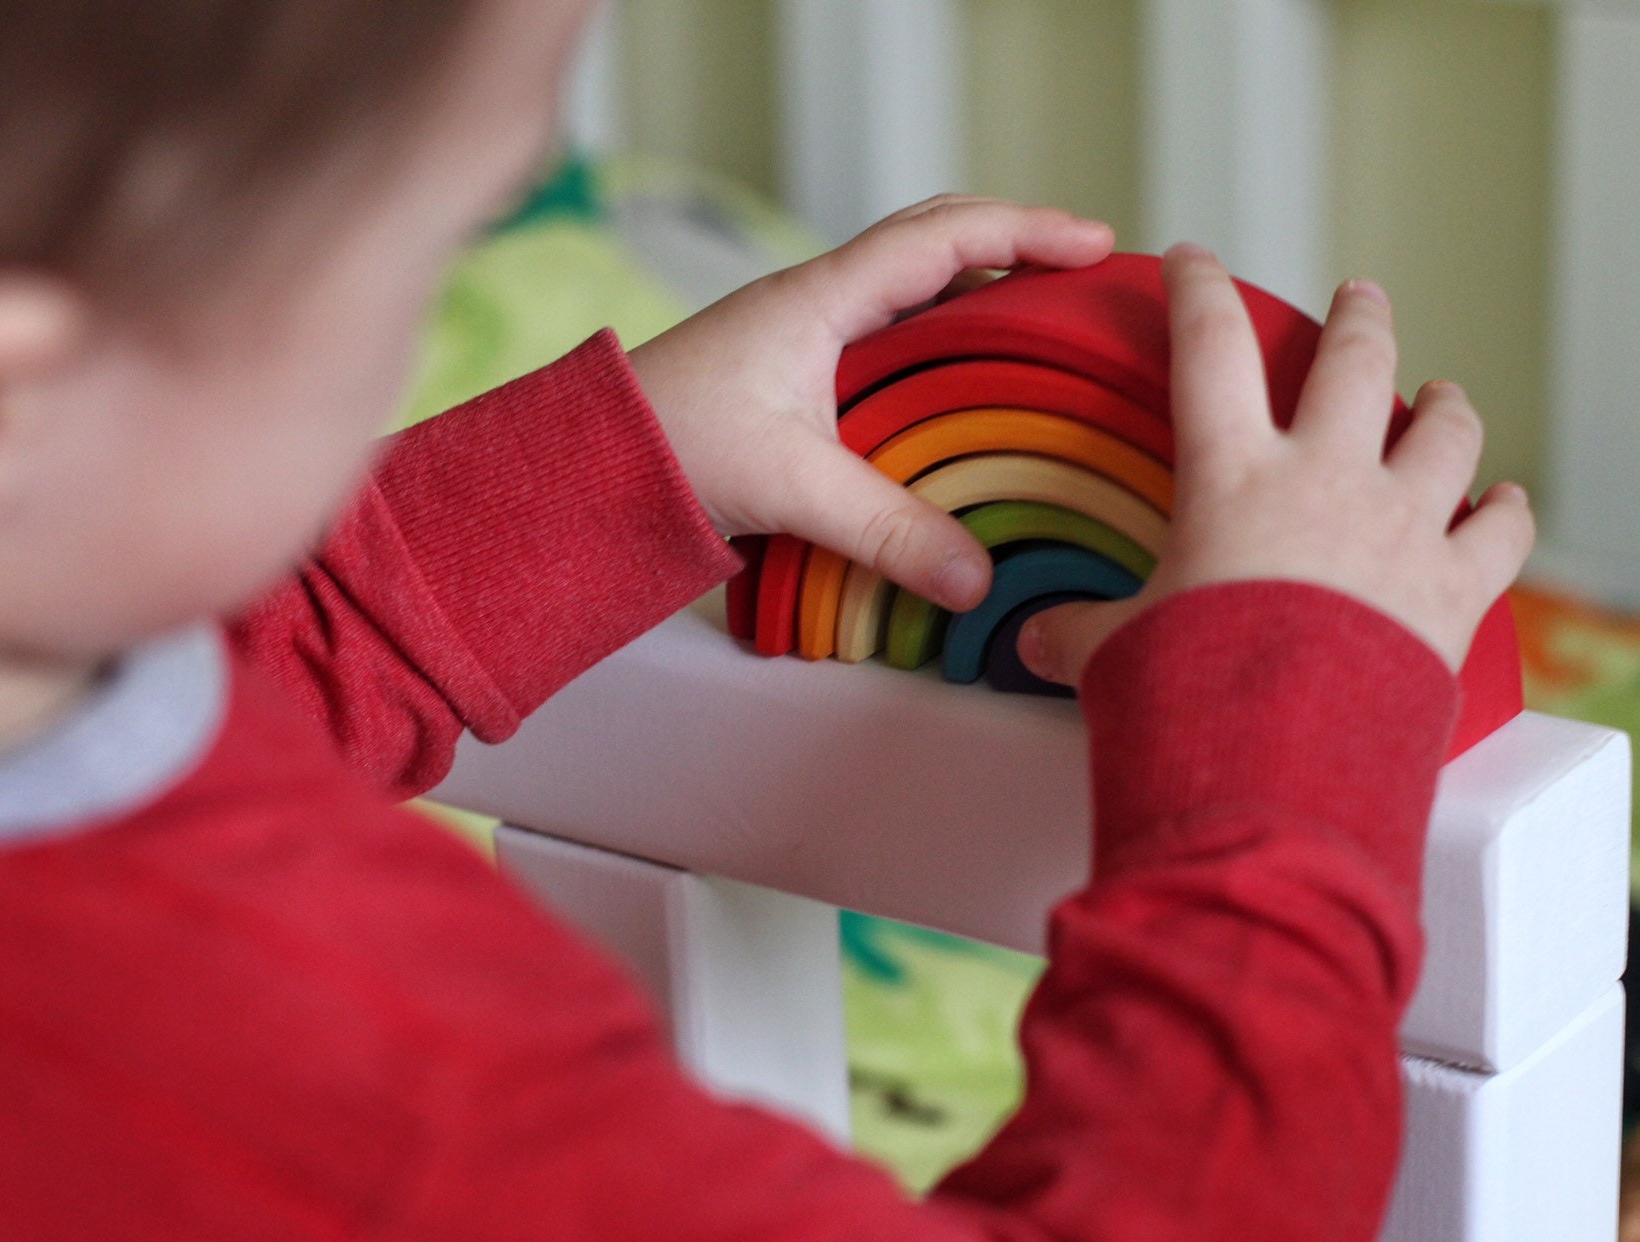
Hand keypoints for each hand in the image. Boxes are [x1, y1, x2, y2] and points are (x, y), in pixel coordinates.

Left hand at [628, 195, 1114, 611]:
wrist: (583, 470)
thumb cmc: (668, 448)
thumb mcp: (791, 488)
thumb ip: (886, 531)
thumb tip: (977, 578)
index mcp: (821, 297)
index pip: (943, 235)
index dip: (1027, 231)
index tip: (1096, 244)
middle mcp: (818, 303)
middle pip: (935, 244)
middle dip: (1015, 248)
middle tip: (1083, 277)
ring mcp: (806, 338)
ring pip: (912, 295)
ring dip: (979, 298)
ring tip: (1045, 330)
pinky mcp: (797, 381)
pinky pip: (890, 343)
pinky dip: (941, 349)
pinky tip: (968, 393)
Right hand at [1019, 244, 1534, 682]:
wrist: (1276, 755)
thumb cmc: (1189, 691)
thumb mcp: (1114, 652)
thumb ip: (1078, 631)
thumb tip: (1030, 640)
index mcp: (1231, 475)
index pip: (1209, 347)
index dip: (1197, 288)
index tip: (1193, 257)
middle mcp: (1325, 478)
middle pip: (1357, 359)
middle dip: (1360, 315)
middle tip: (1359, 295)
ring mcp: (1399, 525)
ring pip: (1445, 429)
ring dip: (1444, 402)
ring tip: (1441, 391)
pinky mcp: (1454, 586)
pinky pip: (1498, 530)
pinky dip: (1504, 510)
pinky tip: (1504, 500)